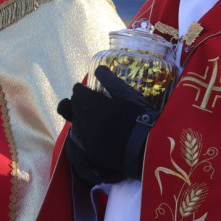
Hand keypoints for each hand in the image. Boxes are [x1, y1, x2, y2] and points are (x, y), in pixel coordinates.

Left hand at [56, 66, 157, 185]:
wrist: (146, 148)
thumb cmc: (140, 118)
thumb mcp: (129, 96)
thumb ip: (111, 82)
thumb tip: (98, 68)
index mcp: (96, 105)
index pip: (78, 93)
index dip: (80, 90)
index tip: (83, 89)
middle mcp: (87, 121)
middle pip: (73, 107)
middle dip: (77, 102)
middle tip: (84, 101)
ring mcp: (87, 138)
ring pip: (73, 123)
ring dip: (78, 117)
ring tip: (87, 116)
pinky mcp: (89, 152)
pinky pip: (76, 140)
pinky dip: (79, 133)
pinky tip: (87, 132)